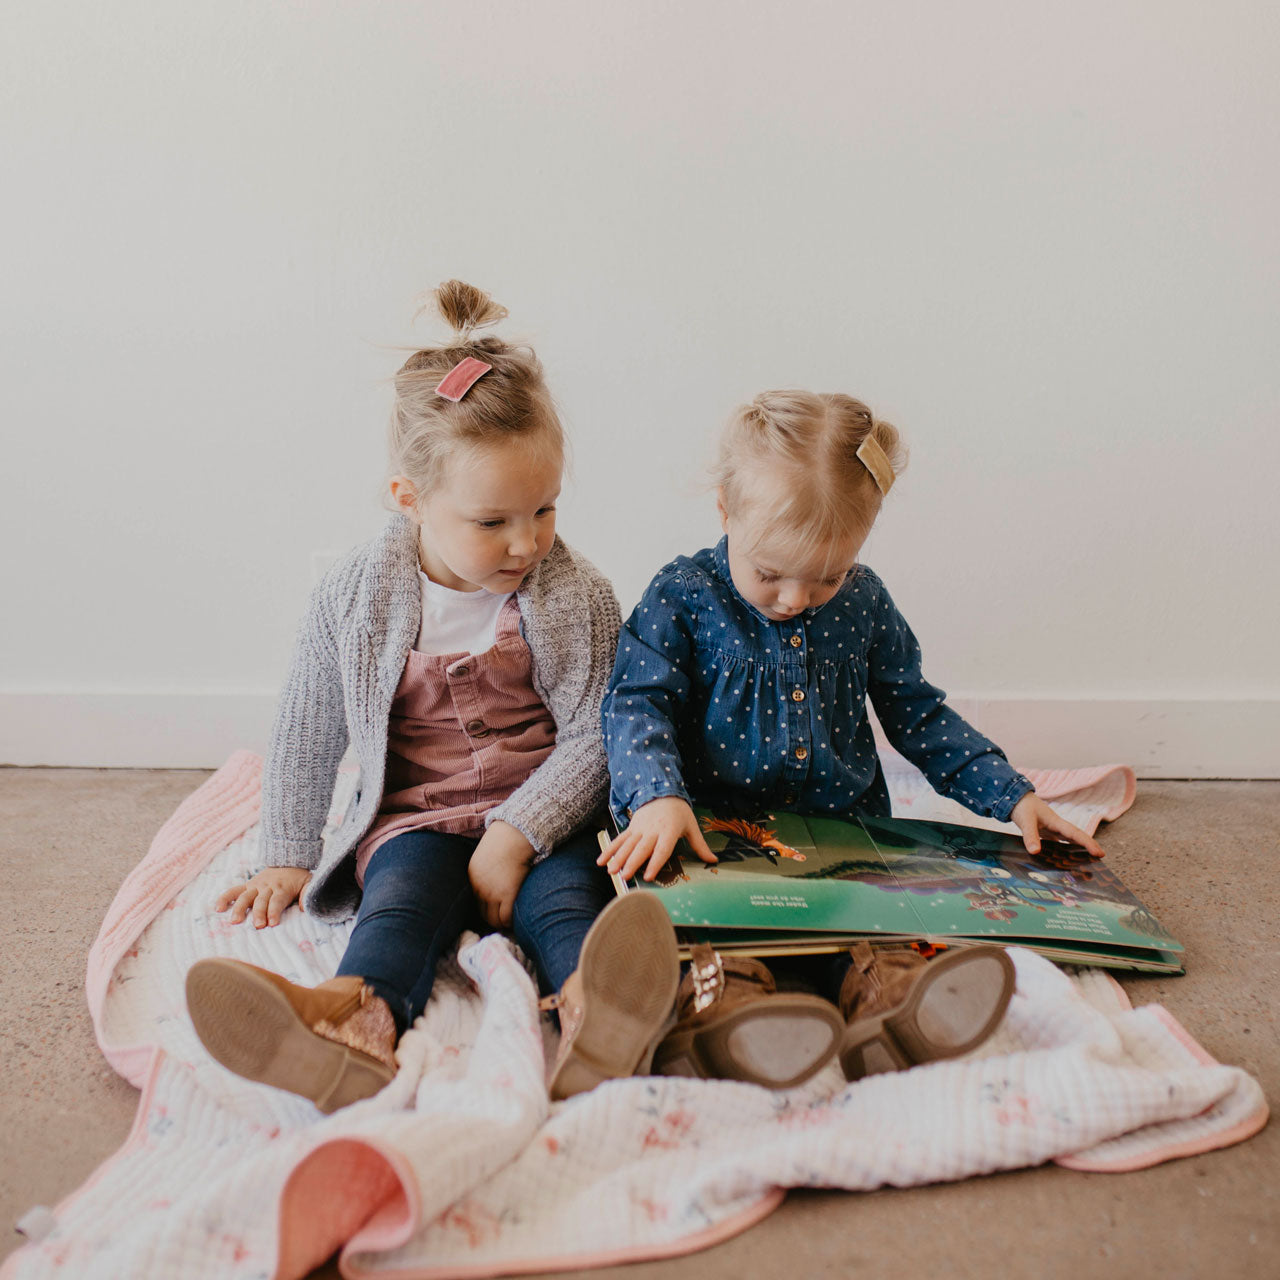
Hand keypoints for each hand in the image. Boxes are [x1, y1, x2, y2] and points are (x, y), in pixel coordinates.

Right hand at [215, 866, 311, 927]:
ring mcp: (255, 886)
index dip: (274, 911)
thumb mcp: (308, 882)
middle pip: (261, 901)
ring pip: (245, 897)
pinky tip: (218, 908)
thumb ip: (307, 893)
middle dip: (259, 913)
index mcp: (282, 888)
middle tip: (258, 926)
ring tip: (235, 921)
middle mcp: (267, 887)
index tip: (272, 923)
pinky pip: (234, 891)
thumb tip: (304, 907)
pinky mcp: (248, 885)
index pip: (277, 901)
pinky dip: (225, 898)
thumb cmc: (298, 877)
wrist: (288, 859)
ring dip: (240, 908)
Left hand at [468, 821, 534, 928]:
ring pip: (494, 919)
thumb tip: (496, 876)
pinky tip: (517, 920)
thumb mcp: (487, 854)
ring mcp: (492, 892)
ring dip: (502, 923)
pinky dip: (511, 922)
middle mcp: (479, 887)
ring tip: (511, 923)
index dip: (487, 908)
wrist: (514, 834)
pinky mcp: (507, 894)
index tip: (496, 911)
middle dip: (493, 920)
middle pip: (483, 914)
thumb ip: (487, 869)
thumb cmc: (506, 840)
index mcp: (472, 877)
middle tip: (504, 922)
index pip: (476, 902)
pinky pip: (506, 917)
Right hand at [597, 796, 718, 881]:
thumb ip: (700, 845)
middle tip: (625, 876)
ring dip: (618, 858)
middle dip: (632, 863)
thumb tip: (713, 861)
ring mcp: (640, 828)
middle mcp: (653, 830)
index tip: (649, 876)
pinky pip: (619, 839)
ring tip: (611, 872)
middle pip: (641, 848)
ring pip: (628, 845)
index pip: (662, 850)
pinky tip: (601, 861)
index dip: (655, 863)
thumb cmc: (679, 812)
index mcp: (669, 831)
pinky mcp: (631, 826)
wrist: (662, 790)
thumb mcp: (691, 826)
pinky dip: (610, 850)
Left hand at [1011, 794, 1104, 857]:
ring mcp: (1053, 830)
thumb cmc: (1022, 807)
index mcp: (1057, 823)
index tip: (1100, 853)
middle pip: (1077, 838)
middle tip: (1100, 859)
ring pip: (1069, 841)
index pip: (1076, 834)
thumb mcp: (1026, 821)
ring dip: (1078, 851)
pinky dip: (1063, 852)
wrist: (1015, 797)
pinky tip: (1063, 861)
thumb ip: (1030, 836)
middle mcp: (1058, 827)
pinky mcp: (1046, 833)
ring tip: (1086, 864)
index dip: (1089, 844)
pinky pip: (1058, 844)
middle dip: (1089, 847)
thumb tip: (1035, 852)